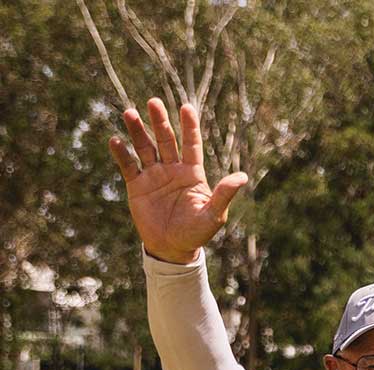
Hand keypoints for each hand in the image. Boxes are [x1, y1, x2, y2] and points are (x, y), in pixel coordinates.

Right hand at [106, 99, 248, 264]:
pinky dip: (122, 154)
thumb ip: (224, 194)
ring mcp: (154, 176)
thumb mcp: (214, 215)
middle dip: (159, 121)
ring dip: (137, 131)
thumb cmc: (197, 232)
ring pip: (145, 148)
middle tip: (153, 101)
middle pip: (166, 140)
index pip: (191, 144)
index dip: (189, 126)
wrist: (172, 249)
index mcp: (192, 173)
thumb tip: (242, 177)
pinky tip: (116, 141)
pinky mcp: (137, 186)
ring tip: (128, 113)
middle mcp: (173, 169)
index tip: (186, 107)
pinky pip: (128, 166)